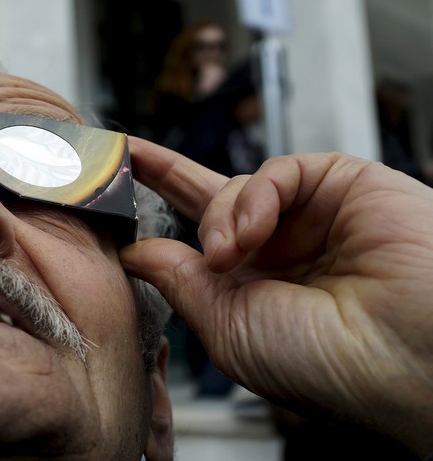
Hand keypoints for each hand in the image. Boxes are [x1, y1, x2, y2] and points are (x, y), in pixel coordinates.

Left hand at [121, 137, 432, 454]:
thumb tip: (136, 252)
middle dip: (162, 173)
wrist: (408, 355)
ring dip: (219, 217)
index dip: (154, 212)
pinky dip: (253, 195)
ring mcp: (311, 217)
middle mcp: (280, 251)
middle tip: (124, 154)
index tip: (113, 189)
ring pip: (235, 186)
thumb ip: (180, 281)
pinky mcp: (342, 184)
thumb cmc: (326, 363)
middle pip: (207, 197)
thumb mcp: (228, 328)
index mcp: (254, 290)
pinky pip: (276, 170)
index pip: (193, 242)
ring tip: (228, 254)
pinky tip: (253, 231)